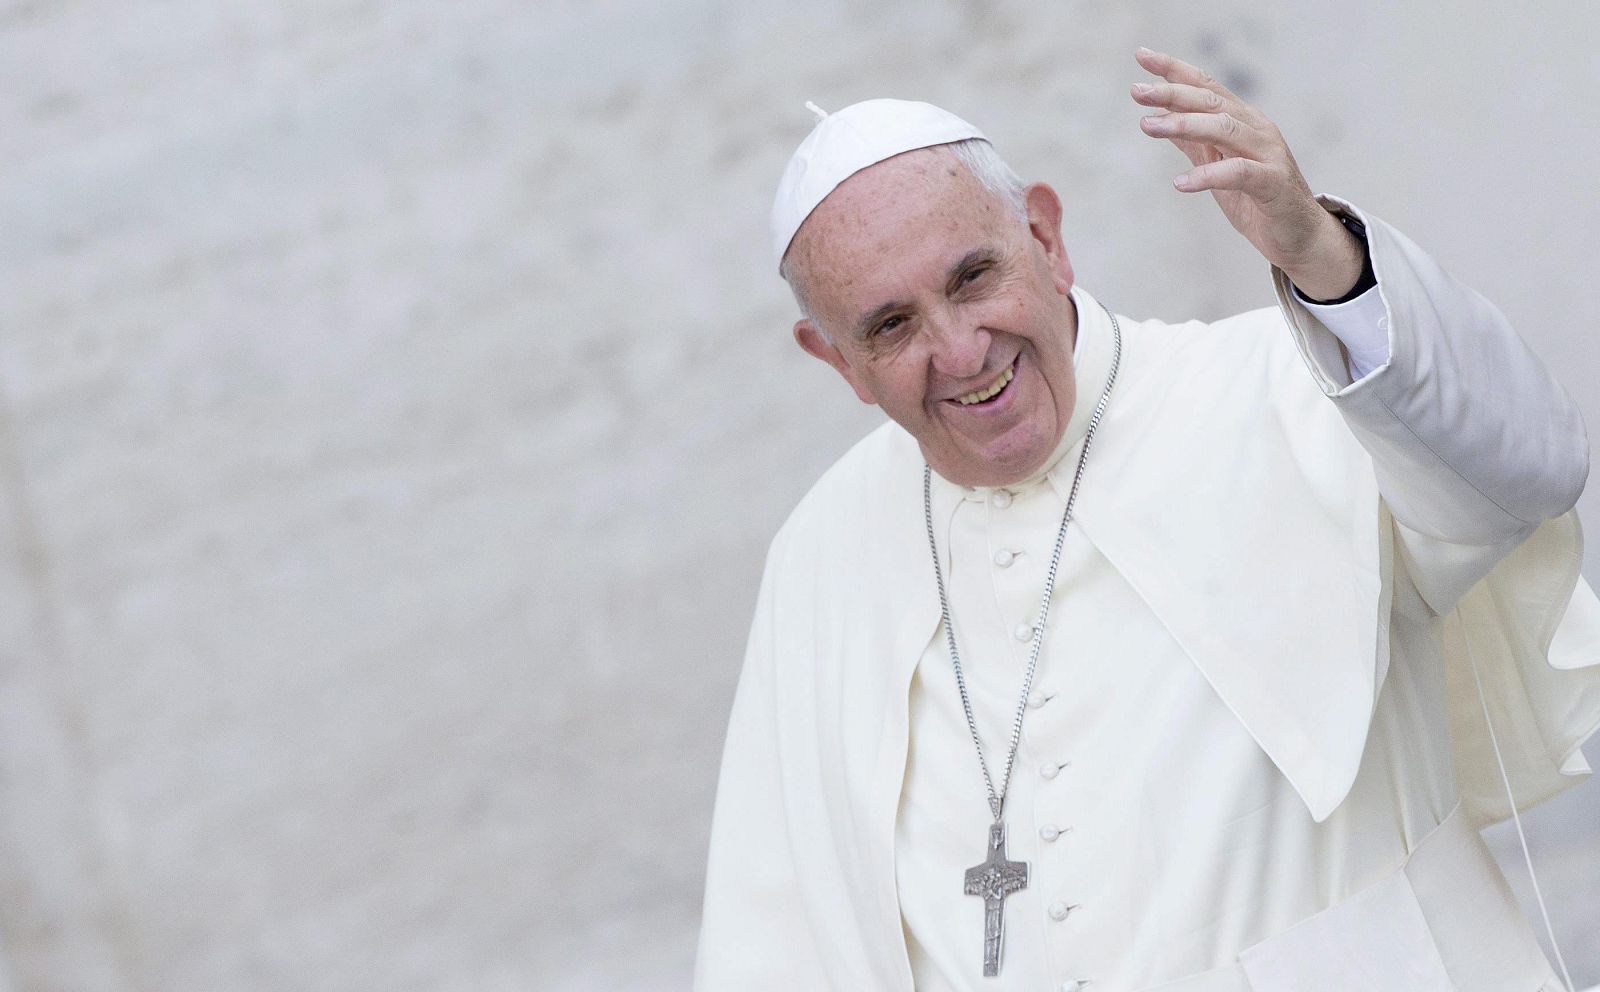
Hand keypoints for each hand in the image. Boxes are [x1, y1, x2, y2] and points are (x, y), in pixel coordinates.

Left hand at [1130, 46, 1363, 300]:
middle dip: (1172, 93)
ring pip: (1224, 128)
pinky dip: (1207, 175)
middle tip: (1136, 92)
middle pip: (1212, 102)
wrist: (1299, 237)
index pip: (1206, 87)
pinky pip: (1238, 173)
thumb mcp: (1218, 168)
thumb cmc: (1258, 201)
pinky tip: (1180, 183)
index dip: (1175, 71)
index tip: (1142, 56)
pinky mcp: (1273, 183)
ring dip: (1183, 125)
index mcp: (1243, 122)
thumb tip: (1162, 119)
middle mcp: (1257, 129)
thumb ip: (1196, 144)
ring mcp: (1268, 153)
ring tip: (1147, 126)